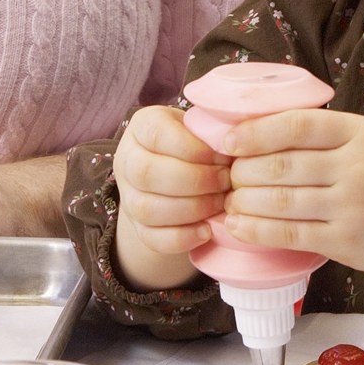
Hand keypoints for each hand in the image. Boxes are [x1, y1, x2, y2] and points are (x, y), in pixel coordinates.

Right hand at [110, 105, 227, 289]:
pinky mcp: (137, 227)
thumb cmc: (198, 143)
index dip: (191, 148)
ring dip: (191, 209)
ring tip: (220, 203)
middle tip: (226, 182)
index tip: (222, 156)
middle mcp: (127, 160)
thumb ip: (213, 130)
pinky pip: (152, 238)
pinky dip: (182, 238)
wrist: (176, 171)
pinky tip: (207, 230)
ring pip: (147, 208)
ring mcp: (128, 196)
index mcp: (142, 126)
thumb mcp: (202, 126)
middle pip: (147, 173)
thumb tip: (236, 145)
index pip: (156, 134)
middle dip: (194, 180)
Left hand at [220, 109, 363, 308]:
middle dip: (240, 170)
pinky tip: (236, 225)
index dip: (253, 131)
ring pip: (278, 200)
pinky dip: (256, 230)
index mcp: (361, 132)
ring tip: (222, 199)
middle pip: (280, 164)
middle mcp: (356, 166)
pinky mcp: (346, 242)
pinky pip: (289, 234)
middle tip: (218, 173)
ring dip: (241, 200)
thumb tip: (264, 127)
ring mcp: (351, 207)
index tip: (225, 139)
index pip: (295, 124)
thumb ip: (330, 133)